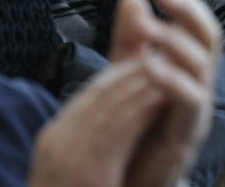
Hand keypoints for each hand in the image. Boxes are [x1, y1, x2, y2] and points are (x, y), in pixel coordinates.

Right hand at [27, 56, 173, 186]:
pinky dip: (140, 109)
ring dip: (142, 83)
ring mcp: (67, 156)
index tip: (152, 60)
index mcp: (53, 140)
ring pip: (110, 104)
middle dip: (135, 69)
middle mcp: (56, 143)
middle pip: (100, 90)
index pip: (91, 92)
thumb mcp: (87, 167)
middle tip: (167, 54)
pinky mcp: (88, 171)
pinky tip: (161, 98)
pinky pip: (117, 129)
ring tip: (171, 70)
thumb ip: (102, 138)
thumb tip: (124, 114)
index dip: (125, 72)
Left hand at [112, 0, 222, 186]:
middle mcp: (200, 83)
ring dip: (175, 42)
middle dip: (187, 10)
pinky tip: (150, 64)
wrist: (134, 180)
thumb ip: (131, 41)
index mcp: (189, 67)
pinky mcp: (188, 135)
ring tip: (149, 27)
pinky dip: (173, 79)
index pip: (196, 26)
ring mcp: (197, 109)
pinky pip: (190, 101)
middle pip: (208, 37)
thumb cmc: (135, 127)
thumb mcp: (127, 77)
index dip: (183, 2)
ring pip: (201, 65)